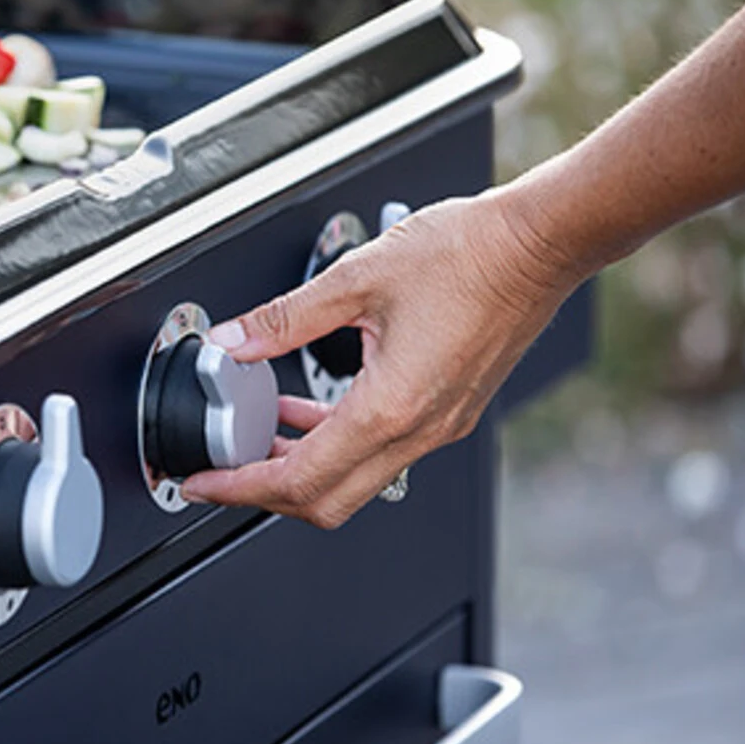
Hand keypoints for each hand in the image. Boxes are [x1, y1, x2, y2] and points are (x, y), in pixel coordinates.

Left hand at [180, 187, 582, 527]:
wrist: (539, 243)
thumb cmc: (468, 254)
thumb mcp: (356, 278)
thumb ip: (283, 319)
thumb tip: (232, 344)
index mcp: (391, 407)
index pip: (300, 480)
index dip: (240, 489)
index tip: (204, 483)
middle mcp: (420, 430)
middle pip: (327, 500)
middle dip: (265, 492)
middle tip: (223, 469)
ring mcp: (439, 426)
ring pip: (355, 479)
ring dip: (301, 468)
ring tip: (256, 439)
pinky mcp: (450, 412)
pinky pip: (381, 450)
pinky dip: (335, 444)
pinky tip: (308, 412)